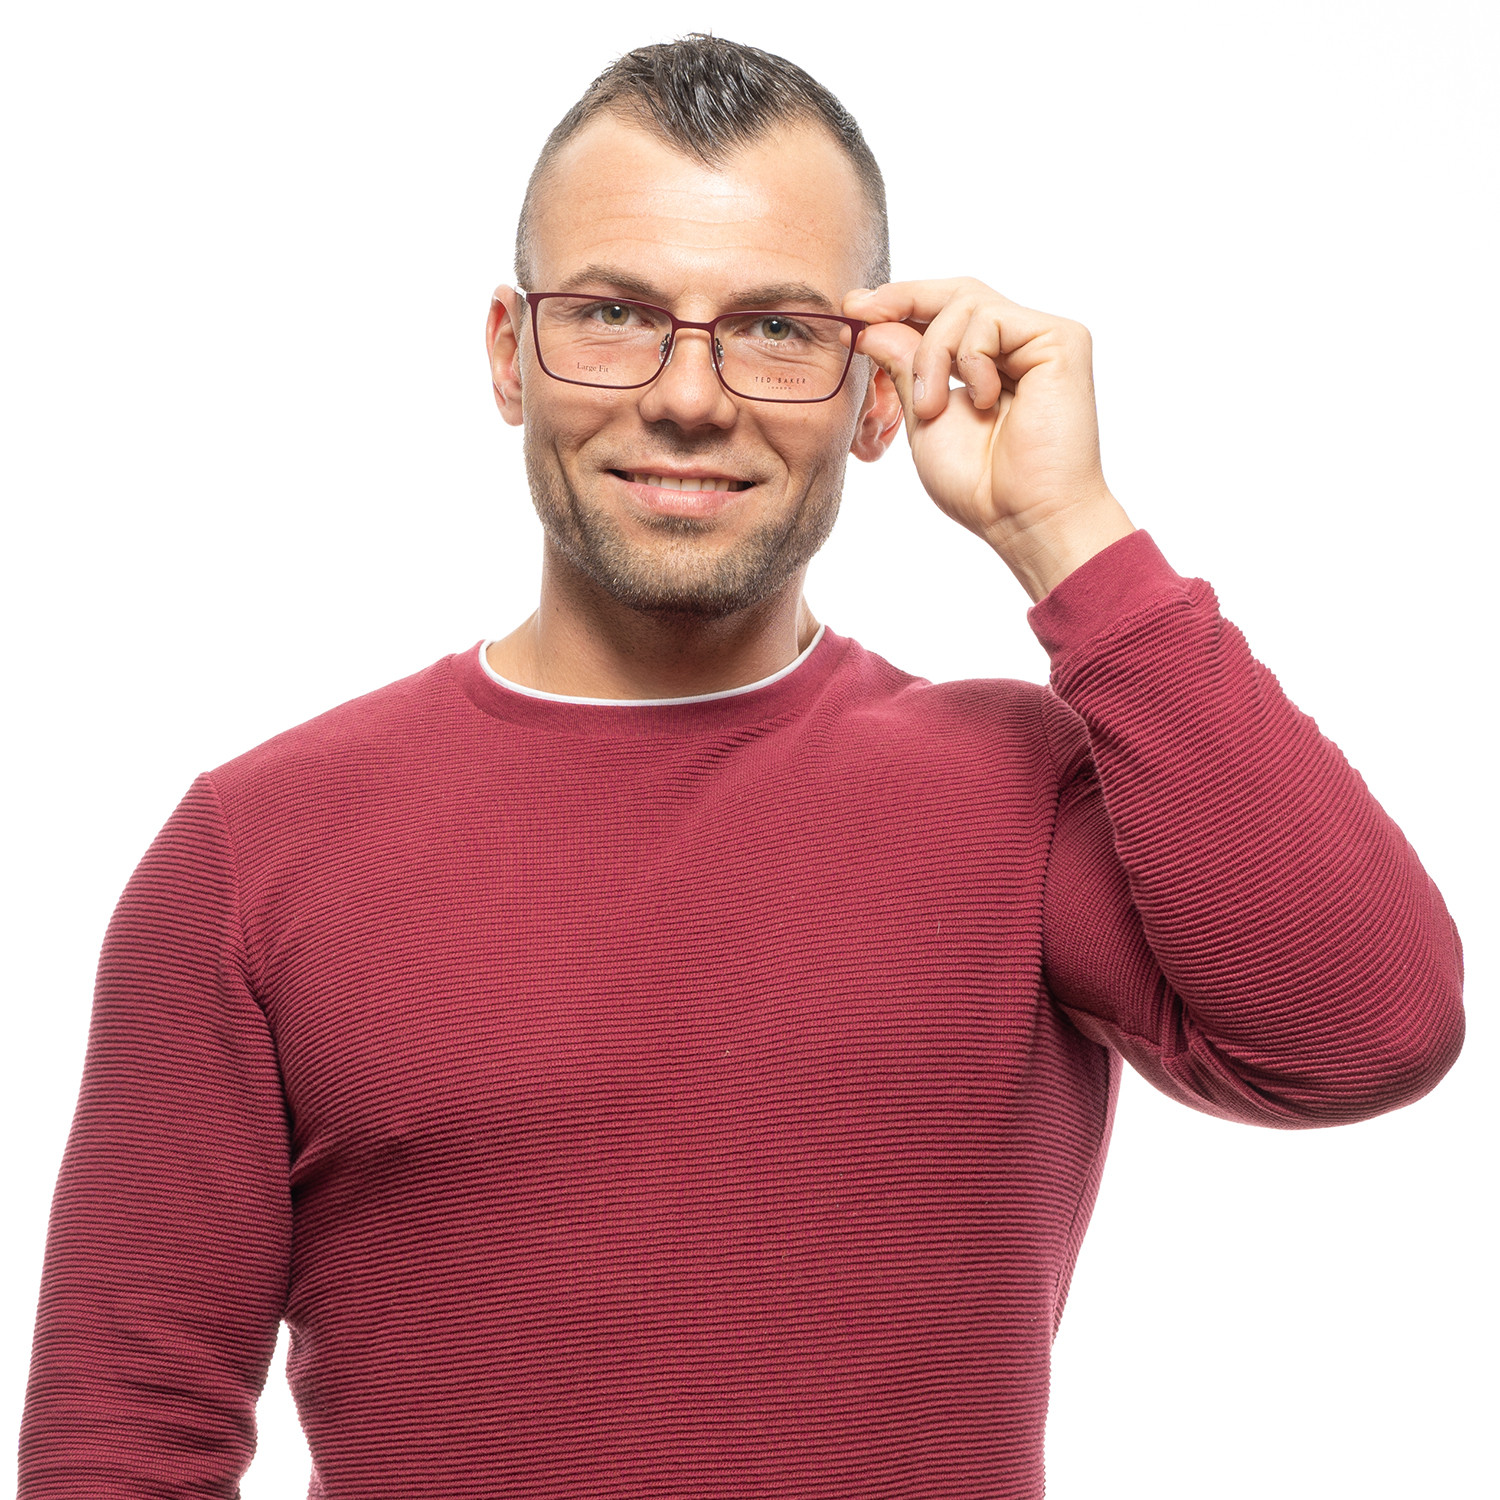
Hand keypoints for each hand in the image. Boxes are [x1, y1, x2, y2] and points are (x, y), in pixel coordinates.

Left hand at [845, 279, 1135, 600]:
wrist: (1023, 517)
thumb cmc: (980, 484)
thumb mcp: (924, 417)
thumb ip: (904, 366)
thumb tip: (869, 321)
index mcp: (988, 361)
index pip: (943, 312)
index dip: (897, 303)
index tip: (852, 310)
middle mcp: (1018, 343)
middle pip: (956, 291)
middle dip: (902, 300)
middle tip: (861, 314)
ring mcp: (1040, 339)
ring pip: (965, 302)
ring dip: (932, 354)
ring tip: (932, 407)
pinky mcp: (1062, 340)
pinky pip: (992, 320)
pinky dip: (969, 360)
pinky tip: (982, 401)